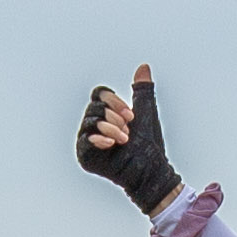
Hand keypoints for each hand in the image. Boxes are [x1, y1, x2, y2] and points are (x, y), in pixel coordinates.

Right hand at [77, 65, 179, 210]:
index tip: (130, 114)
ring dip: (110, 128)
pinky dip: (98, 139)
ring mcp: (88, 140)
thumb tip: (143, 66)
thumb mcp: (145, 111)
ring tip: (124, 139)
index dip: (113, 100)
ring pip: (90, 122)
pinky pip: (84, 141)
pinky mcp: (85, 156)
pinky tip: (110, 144)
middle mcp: (95, 125)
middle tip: (128, 128)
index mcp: (107, 113)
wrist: (151, 170)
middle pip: (94, 107)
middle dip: (114, 116)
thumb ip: (142, 90)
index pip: (99, 94)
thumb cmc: (149, 144)